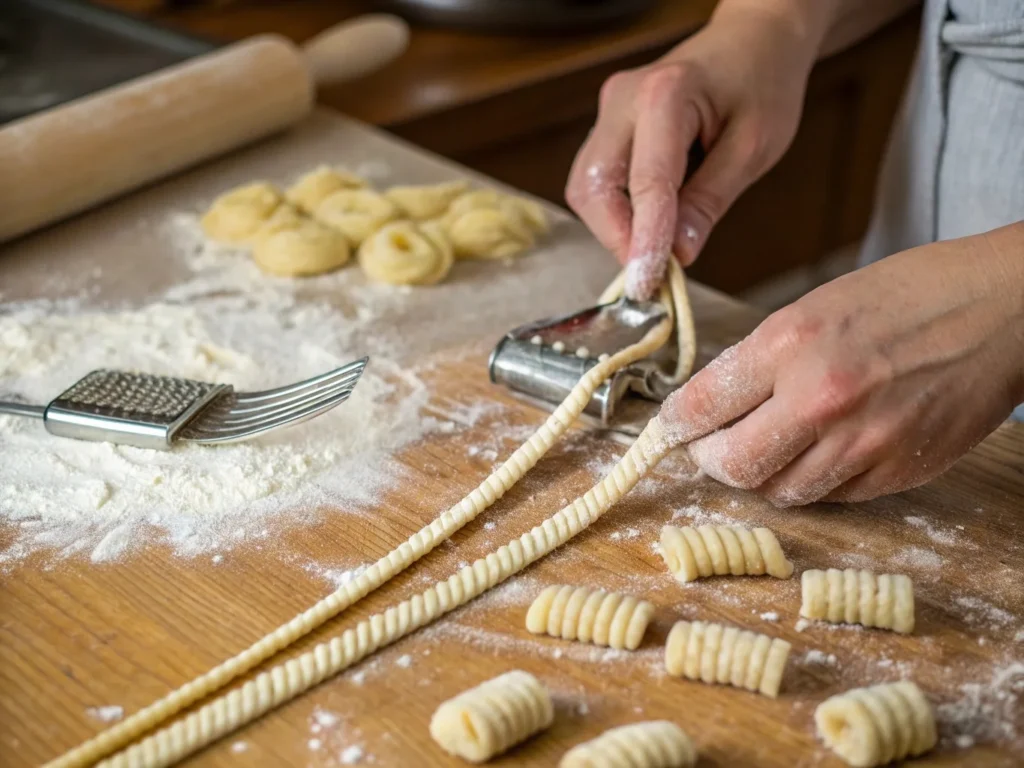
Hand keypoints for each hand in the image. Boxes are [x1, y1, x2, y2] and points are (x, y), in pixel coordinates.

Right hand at [565, 1, 825, 298]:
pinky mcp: (607, 125)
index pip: (647, 183)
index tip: (649, 284)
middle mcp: (623, 99)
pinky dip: (615, 212)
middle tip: (650, 274)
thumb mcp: (754, 146)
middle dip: (617, 238)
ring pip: (587, 187)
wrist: (752, 40)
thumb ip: (711, 200)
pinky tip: (646, 227)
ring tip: (651, 252)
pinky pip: (596, 180)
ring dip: (612, 229)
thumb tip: (678, 253)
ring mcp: (608, 110)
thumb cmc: (762, 84)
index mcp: (666, 93)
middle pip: (595, 187)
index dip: (645, 240)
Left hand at [659, 223, 1023, 504]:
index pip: (699, 406)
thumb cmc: (910, 295)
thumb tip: (711, 404)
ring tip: (771, 446)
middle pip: (731, 466)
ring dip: (763, 474)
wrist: (1004, 308)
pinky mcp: (896, 472)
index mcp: (790, 343)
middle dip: (712, 461)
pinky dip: (813, 480)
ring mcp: (862, 442)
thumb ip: (759, 360)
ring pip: (779, 491)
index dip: (675, 424)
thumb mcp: (815, 306)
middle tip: (712, 448)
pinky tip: (822, 449)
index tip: (671, 428)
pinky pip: (831, 496)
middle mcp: (820, 397)